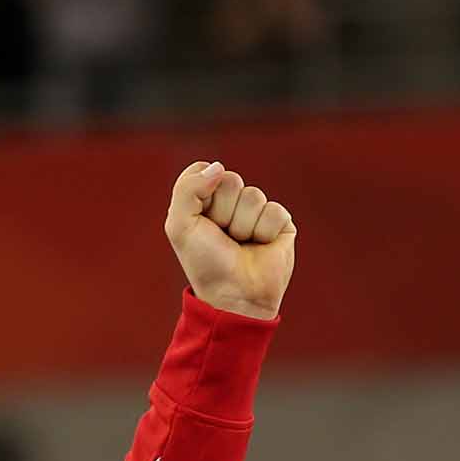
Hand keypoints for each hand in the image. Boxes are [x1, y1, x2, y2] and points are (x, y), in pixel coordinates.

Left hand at [165, 161, 295, 320]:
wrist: (236, 294)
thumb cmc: (205, 263)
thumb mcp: (180, 226)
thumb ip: (187, 189)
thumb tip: (218, 166)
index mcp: (202, 203)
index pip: (204, 170)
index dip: (201, 193)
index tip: (200, 221)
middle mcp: (229, 204)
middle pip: (230, 180)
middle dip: (223, 211)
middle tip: (221, 236)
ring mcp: (255, 212)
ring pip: (253, 195)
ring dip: (243, 225)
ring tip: (240, 244)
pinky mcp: (279, 222)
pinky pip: (273, 210)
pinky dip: (263, 231)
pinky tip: (260, 246)